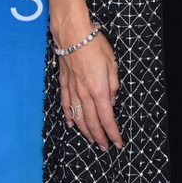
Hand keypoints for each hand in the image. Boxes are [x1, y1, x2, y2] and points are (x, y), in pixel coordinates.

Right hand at [59, 30, 122, 150]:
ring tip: (93, 140)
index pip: (107, 118)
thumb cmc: (95, 46)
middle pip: (92, 122)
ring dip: (86, 132)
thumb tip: (112, 101)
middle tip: (105, 147)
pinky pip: (66, 106)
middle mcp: (84, 95)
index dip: (113, 133)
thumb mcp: (112, 63)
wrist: (73, 35)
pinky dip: (69, 118)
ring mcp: (72, 91)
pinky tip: (72, 125)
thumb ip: (113, 84)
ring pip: (78, 118)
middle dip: (100, 137)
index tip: (117, 143)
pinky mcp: (64, 86)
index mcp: (99, 90)